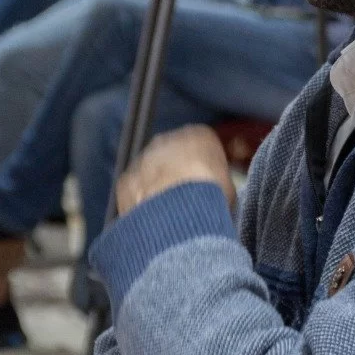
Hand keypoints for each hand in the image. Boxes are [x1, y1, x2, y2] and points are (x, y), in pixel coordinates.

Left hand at [115, 125, 234, 214]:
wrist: (177, 208)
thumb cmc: (211, 194)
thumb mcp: (228, 190)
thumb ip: (221, 186)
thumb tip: (219, 198)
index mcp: (198, 135)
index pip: (203, 147)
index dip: (205, 169)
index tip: (207, 187)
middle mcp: (168, 139)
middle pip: (174, 156)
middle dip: (178, 174)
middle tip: (187, 200)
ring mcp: (143, 157)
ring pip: (151, 172)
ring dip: (158, 188)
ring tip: (169, 213)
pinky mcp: (126, 178)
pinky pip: (135, 190)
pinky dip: (141, 202)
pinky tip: (152, 219)